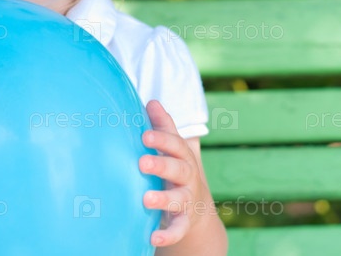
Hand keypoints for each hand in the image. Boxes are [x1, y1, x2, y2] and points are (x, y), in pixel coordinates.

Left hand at [139, 100, 210, 247]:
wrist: (198, 211)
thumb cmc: (178, 172)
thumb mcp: (174, 150)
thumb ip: (164, 127)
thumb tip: (152, 101)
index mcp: (183, 157)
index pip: (175, 145)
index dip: (161, 139)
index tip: (144, 135)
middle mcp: (188, 178)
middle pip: (179, 169)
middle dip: (161, 165)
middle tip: (142, 162)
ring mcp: (187, 200)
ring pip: (179, 199)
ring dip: (163, 199)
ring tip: (145, 199)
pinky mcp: (184, 222)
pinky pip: (178, 229)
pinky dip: (167, 235)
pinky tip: (152, 238)